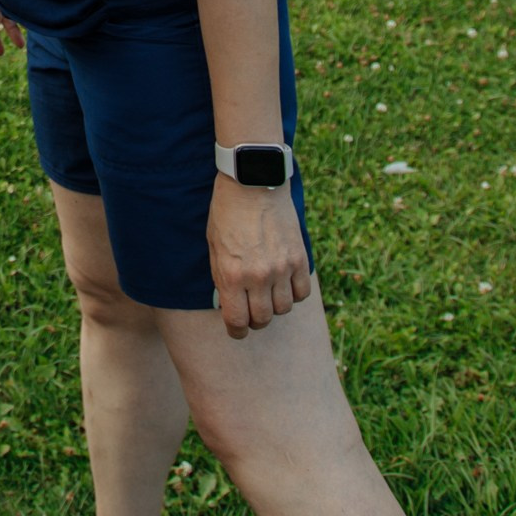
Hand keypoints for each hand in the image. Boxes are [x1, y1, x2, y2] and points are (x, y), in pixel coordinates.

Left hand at [206, 178, 312, 338]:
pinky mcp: (299, 259)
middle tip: (251, 313)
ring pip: (283, 309)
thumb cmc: (226, 213)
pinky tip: (284, 285)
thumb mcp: (213, 246)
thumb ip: (222, 276)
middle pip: (262, 319)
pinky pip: (301, 293)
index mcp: (231, 274)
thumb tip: (228, 302)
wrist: (253, 184)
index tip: (236, 330)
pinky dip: (293, 294)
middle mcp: (258, 276)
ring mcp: (281, 268)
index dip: (236, 331)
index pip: (237, 321)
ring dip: (274, 307)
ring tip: (267, 295)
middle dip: (254, 321)